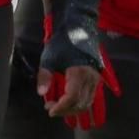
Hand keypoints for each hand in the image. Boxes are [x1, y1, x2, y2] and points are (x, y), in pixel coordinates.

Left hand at [39, 0, 105, 118]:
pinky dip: (80, 103)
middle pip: (80, 103)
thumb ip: (45, 76)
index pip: (72, 97)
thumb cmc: (62, 42)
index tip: (50, 110)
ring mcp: (96, 78)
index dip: (61, 107)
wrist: (78, 28)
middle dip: (65, 110)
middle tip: (51, 108)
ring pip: (87, 102)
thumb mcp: (49, 58)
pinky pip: (90, 96)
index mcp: (79, 72)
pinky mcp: (97, 78)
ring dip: (73, 109)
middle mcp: (91, 77)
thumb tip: (41, 93)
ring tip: (58, 106)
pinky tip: (69, 102)